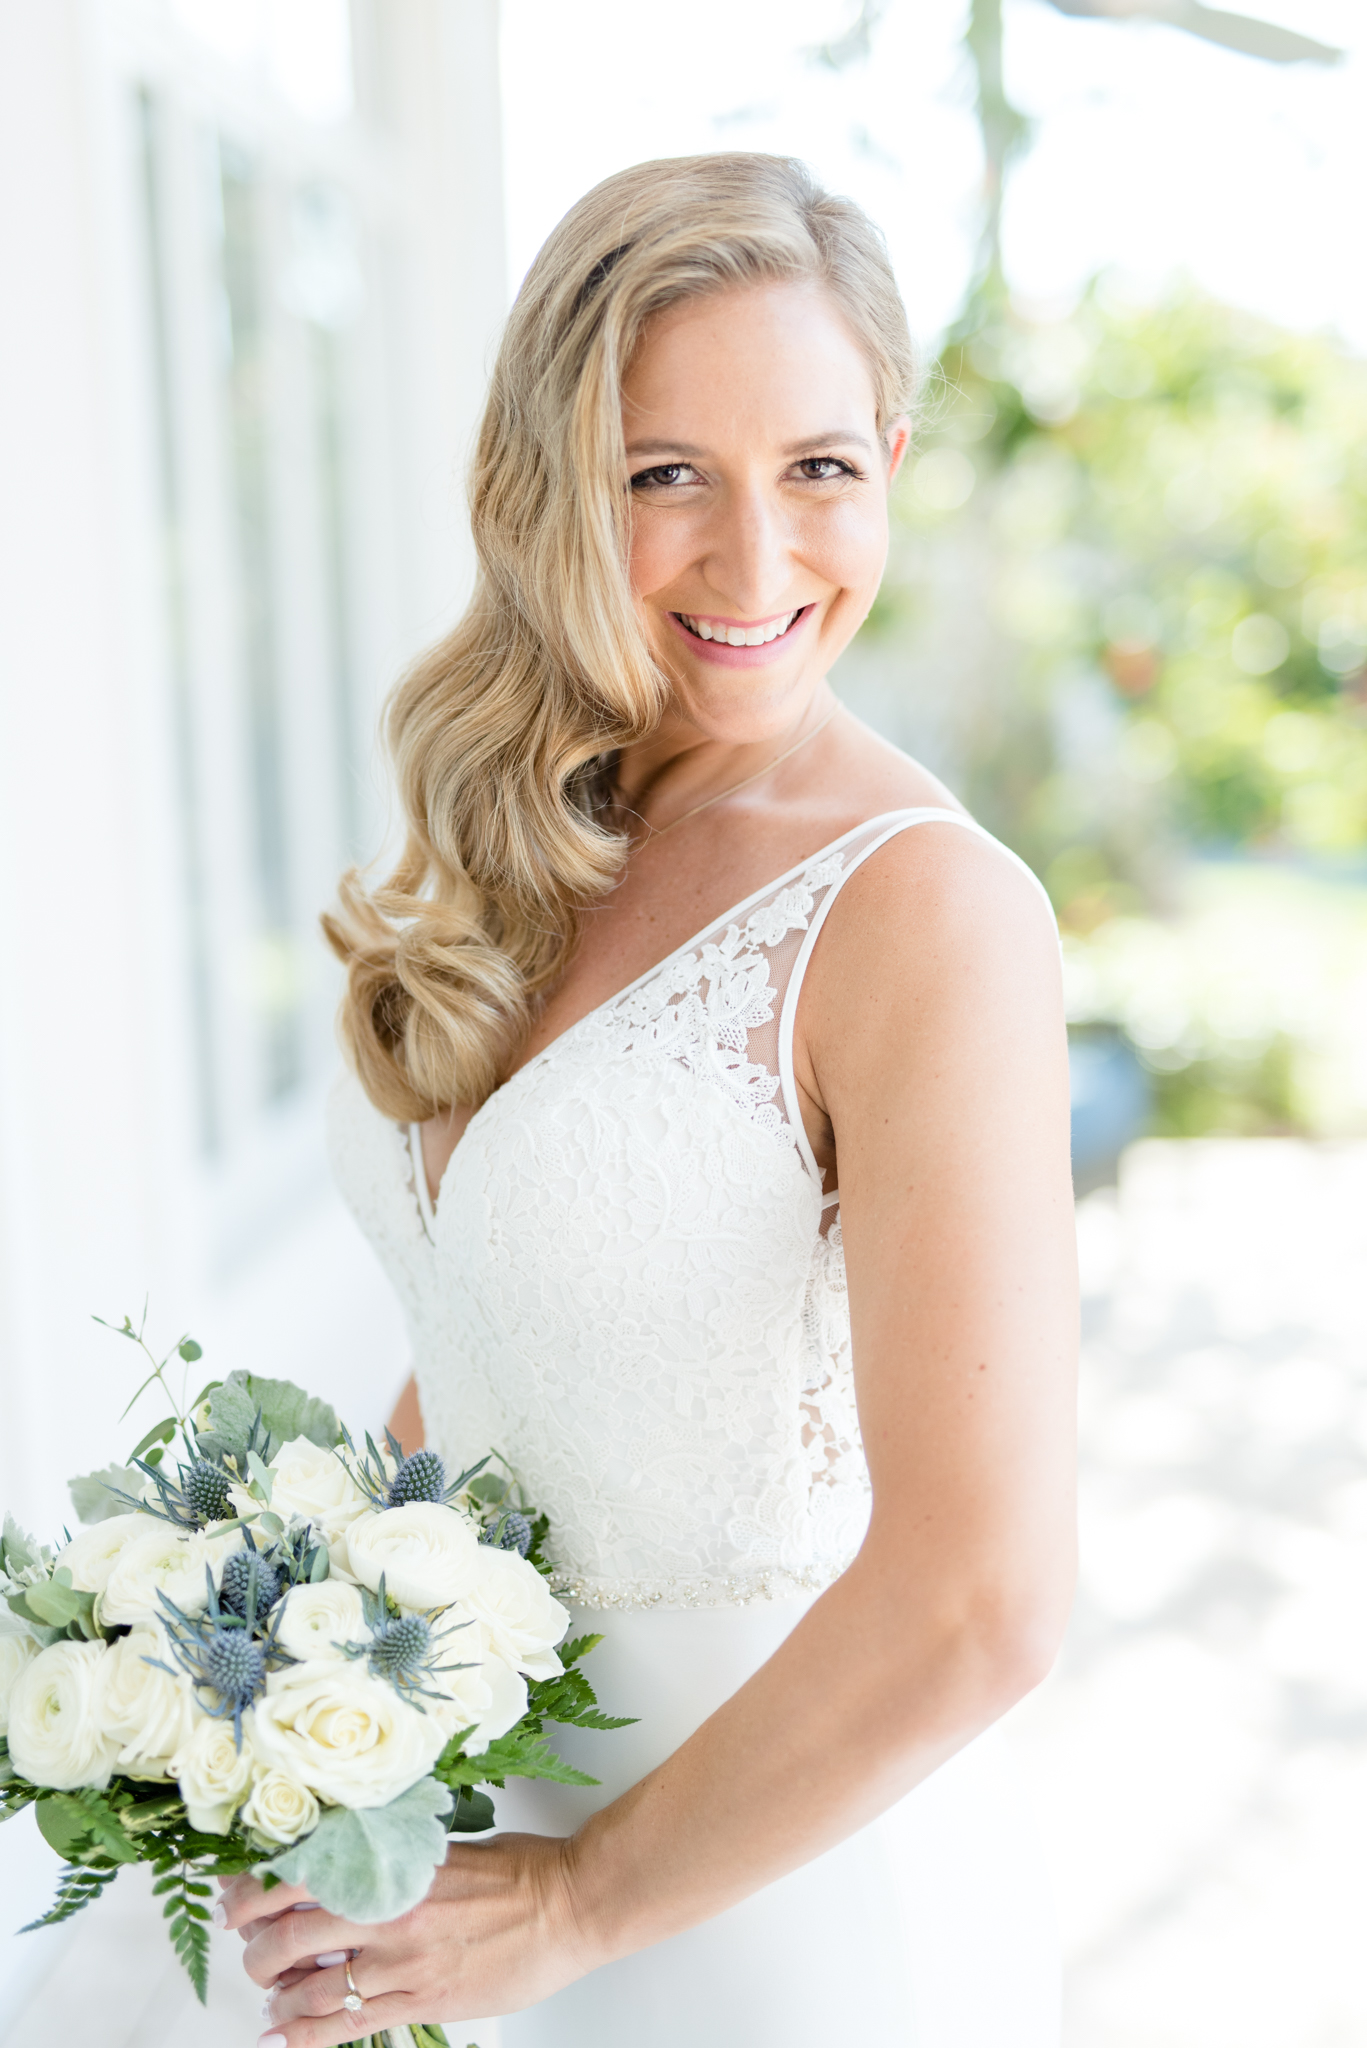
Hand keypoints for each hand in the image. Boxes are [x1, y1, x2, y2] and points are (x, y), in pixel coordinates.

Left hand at [217, 1834, 596, 2045]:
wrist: (569, 1905)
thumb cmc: (518, 1872)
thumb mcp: (444, 1848)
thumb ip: (394, 1862)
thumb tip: (346, 1872)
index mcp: (391, 1862)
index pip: (300, 1874)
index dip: (254, 1891)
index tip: (236, 1897)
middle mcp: (387, 1910)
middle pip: (289, 1935)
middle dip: (256, 1951)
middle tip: (250, 1954)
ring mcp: (403, 1960)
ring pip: (310, 1989)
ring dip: (278, 1998)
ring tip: (272, 2000)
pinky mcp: (422, 2000)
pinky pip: (349, 2026)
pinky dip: (305, 2037)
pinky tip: (284, 2038)